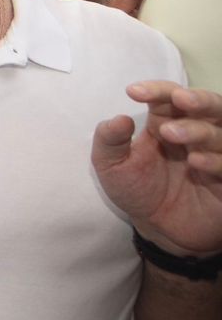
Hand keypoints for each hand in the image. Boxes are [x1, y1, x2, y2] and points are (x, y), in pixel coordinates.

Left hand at [94, 81, 221, 255]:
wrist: (158, 229)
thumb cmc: (138, 190)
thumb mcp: (113, 167)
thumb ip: (110, 142)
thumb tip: (118, 119)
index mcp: (168, 124)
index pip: (169, 99)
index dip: (156, 91)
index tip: (134, 91)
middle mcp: (196, 135)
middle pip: (209, 107)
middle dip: (198, 99)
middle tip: (180, 99)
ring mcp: (215, 156)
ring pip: (221, 133)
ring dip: (199, 130)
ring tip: (172, 134)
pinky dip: (215, 160)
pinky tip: (196, 161)